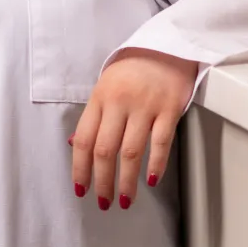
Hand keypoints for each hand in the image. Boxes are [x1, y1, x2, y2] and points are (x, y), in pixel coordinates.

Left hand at [70, 47, 199, 211]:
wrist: (168, 45)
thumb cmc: (134, 69)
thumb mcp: (106, 87)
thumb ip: (93, 117)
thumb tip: (76, 147)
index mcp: (100, 97)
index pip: (84, 139)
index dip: (80, 168)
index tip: (81, 189)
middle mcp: (120, 102)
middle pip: (105, 150)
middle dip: (102, 181)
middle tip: (104, 202)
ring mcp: (146, 105)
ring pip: (131, 152)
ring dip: (127, 181)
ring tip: (126, 200)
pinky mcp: (170, 108)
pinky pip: (161, 142)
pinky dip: (155, 165)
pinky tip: (150, 181)